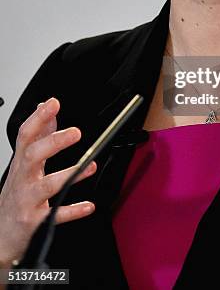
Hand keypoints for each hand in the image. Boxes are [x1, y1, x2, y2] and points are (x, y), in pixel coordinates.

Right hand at [0, 97, 96, 266]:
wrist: (0, 235)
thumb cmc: (16, 195)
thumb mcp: (23, 164)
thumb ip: (38, 135)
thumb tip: (46, 108)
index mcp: (21, 163)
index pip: (26, 135)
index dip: (38, 117)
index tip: (53, 103)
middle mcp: (23, 179)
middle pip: (33, 156)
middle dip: (53, 142)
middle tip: (76, 132)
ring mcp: (28, 200)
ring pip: (47, 186)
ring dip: (70, 174)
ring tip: (91, 165)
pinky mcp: (35, 222)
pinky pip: (55, 216)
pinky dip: (72, 211)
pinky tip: (88, 206)